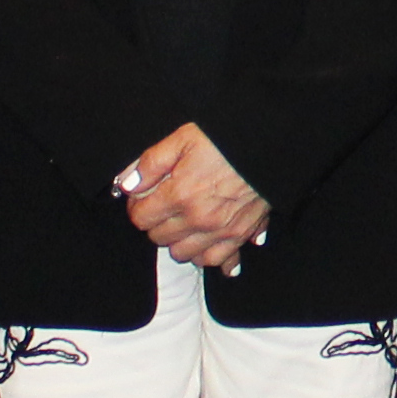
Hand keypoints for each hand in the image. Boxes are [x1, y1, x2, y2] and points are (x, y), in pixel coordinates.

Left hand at [120, 123, 270, 266]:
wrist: (269, 142)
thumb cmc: (225, 137)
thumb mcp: (182, 138)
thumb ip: (151, 163)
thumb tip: (127, 185)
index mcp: (179, 195)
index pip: (141, 219)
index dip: (137, 206)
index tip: (143, 197)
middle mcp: (198, 219)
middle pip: (159, 238)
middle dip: (156, 223)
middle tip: (164, 205)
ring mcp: (221, 230)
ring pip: (185, 254)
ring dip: (179, 241)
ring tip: (184, 223)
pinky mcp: (242, 233)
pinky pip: (219, 260)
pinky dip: (211, 256)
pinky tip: (208, 245)